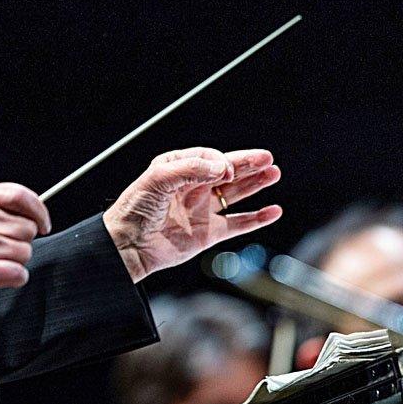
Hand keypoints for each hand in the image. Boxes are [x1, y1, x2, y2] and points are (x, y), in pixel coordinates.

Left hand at [102, 147, 281, 281]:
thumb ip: (189, 169)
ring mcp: (202, 210)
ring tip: (274, 173)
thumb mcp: (157, 179)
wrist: (128, 246)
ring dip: (255, 183)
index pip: (208, 158)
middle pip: (227, 171)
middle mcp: (192, 187)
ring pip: (236, 193)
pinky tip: (273, 210)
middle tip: (268, 158)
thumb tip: (221, 167)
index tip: (227, 169)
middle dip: (248, 164)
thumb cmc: (134, 209)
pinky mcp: (209, 233)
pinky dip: (257, 218)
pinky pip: (238, 223)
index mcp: (177, 168)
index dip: (221, 160)